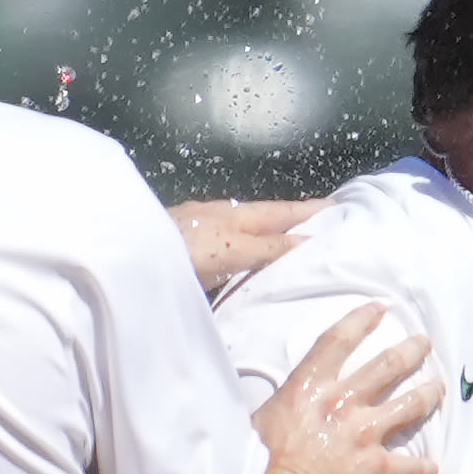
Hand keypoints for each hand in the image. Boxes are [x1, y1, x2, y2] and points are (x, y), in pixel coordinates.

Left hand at [174, 197, 330, 288]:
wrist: (130, 259)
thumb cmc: (184, 249)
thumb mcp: (234, 248)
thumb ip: (269, 248)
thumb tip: (310, 240)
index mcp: (238, 215)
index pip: (284, 210)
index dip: (312, 209)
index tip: (342, 207)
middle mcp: (225, 219)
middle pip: (269, 219)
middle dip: (298, 221)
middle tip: (329, 226)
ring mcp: (207, 234)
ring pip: (252, 234)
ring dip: (276, 238)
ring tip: (301, 247)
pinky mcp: (193, 253)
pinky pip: (235, 251)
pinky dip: (254, 254)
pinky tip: (256, 266)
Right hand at [253, 309, 439, 473]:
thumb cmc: (256, 466)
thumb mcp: (259, 420)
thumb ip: (281, 405)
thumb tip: (280, 403)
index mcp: (309, 387)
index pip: (337, 342)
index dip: (360, 321)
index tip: (380, 308)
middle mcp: (341, 404)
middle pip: (385, 367)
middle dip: (409, 352)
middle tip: (424, 343)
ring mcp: (363, 435)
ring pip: (408, 406)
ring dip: (428, 395)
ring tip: (439, 388)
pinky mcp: (376, 469)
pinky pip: (411, 467)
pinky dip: (423, 468)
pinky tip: (433, 468)